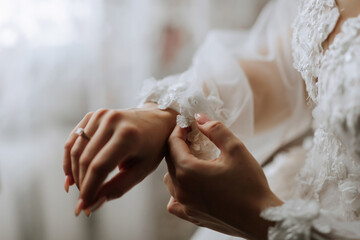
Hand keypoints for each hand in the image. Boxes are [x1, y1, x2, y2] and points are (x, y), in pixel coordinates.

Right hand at [63, 103, 176, 214]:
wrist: (156, 120)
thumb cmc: (152, 147)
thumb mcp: (142, 170)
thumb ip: (118, 187)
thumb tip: (93, 204)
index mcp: (128, 135)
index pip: (99, 167)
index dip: (89, 189)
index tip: (83, 208)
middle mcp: (112, 121)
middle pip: (85, 160)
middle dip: (82, 184)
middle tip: (83, 202)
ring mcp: (101, 115)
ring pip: (76, 150)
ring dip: (74, 173)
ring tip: (79, 189)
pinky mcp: (93, 114)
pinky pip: (74, 139)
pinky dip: (70, 158)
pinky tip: (71, 174)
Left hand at [163, 114, 282, 239]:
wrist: (261, 219)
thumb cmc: (250, 185)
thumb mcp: (235, 149)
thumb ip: (215, 130)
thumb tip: (200, 118)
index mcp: (188, 171)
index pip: (173, 143)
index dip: (179, 130)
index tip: (188, 123)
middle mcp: (181, 189)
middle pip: (169, 160)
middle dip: (178, 145)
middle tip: (193, 137)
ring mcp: (185, 205)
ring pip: (170, 179)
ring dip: (178, 165)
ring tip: (194, 158)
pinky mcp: (191, 216)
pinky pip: (174, 201)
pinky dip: (178, 189)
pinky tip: (191, 184)